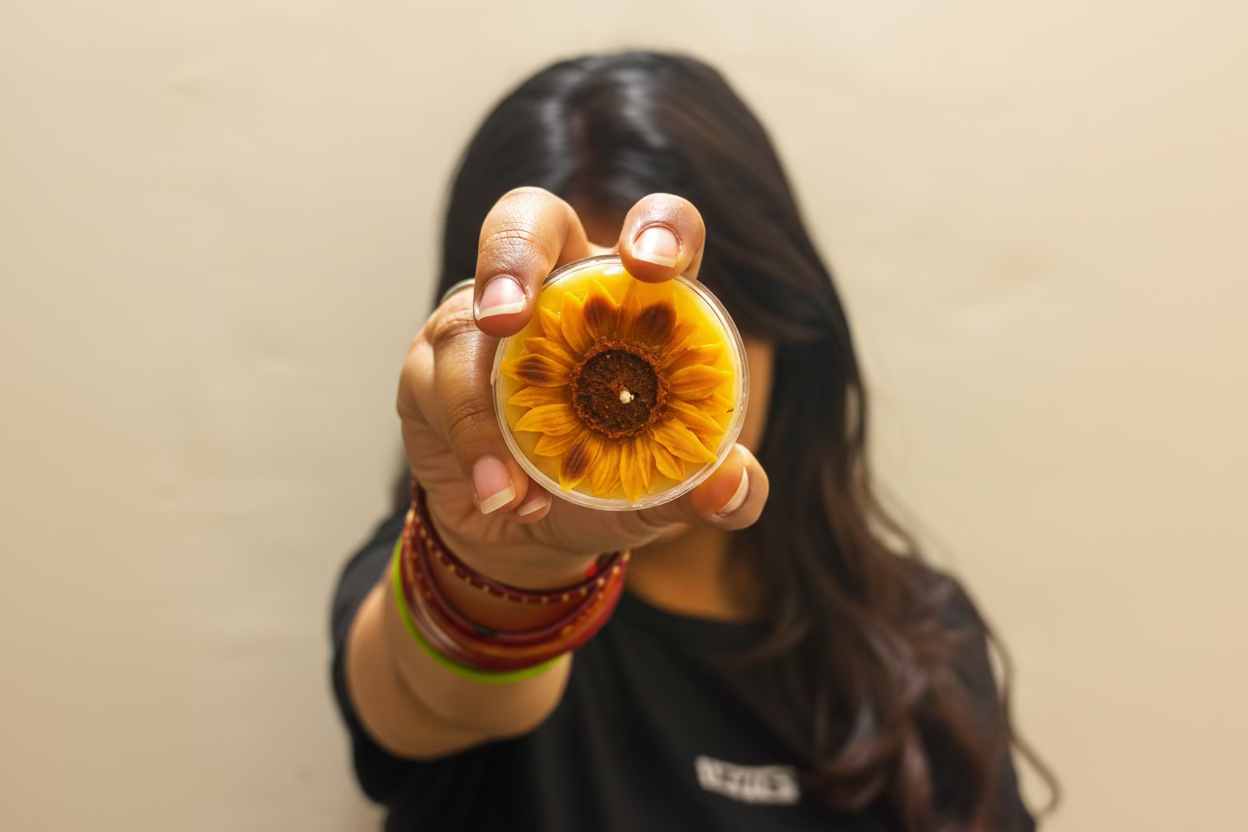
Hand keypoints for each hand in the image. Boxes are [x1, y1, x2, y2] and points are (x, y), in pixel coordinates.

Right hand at [397, 188, 768, 586]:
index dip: (655, 227)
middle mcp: (556, 287)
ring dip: (485, 412)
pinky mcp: (432, 363)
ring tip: (519, 494)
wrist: (530, 534)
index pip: (653, 227)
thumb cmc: (611, 487)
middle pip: (529, 219)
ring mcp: (482, 318)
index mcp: (633, 296)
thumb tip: (736, 487)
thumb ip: (715, 491)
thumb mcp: (670, 495)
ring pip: (467, 318)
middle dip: (514, 254)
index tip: (650, 264)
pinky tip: (500, 495)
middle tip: (510, 315)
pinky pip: (438, 384)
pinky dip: (471, 444)